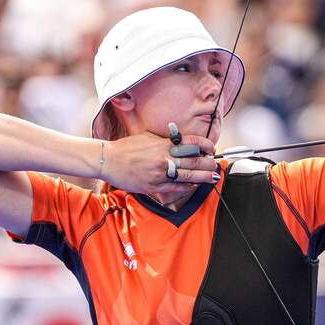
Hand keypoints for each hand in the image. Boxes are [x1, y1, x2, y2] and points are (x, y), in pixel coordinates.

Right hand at [102, 131, 217, 194]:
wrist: (108, 160)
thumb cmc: (127, 148)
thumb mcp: (148, 137)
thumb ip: (166, 139)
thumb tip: (182, 140)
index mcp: (164, 144)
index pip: (193, 142)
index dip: (206, 145)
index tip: (211, 149)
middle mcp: (164, 158)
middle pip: (195, 160)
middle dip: (209, 163)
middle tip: (215, 165)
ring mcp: (160, 174)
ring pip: (189, 176)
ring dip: (204, 177)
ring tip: (212, 177)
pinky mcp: (154, 187)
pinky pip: (176, 188)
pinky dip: (188, 187)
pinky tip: (194, 185)